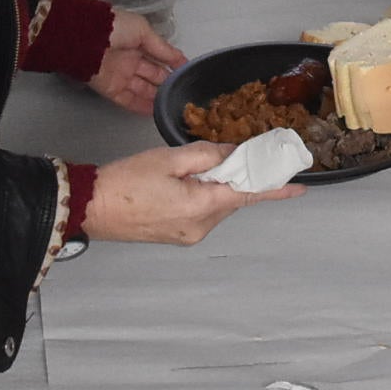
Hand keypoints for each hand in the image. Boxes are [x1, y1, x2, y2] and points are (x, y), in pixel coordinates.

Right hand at [86, 143, 302, 242]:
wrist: (90, 207)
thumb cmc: (124, 182)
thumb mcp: (170, 159)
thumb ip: (208, 154)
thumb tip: (234, 153)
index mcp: (202, 208)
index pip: (249, 195)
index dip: (275, 188)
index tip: (300, 186)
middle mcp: (201, 228)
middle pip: (233, 198)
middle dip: (235, 176)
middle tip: (228, 154)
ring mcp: (189, 235)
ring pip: (217, 204)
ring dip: (215, 185)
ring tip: (189, 169)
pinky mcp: (178, 236)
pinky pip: (202, 212)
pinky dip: (203, 195)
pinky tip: (184, 183)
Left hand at [91, 8, 186, 113]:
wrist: (83, 38)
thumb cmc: (115, 28)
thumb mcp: (143, 30)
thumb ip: (162, 48)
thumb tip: (182, 60)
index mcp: (138, 42)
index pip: (160, 57)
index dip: (174, 65)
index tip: (188, 74)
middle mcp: (131, 60)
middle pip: (153, 75)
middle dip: (167, 83)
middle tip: (184, 94)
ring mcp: (121, 76)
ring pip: (143, 90)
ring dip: (157, 97)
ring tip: (174, 106)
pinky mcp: (111, 90)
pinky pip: (129, 100)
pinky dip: (142, 107)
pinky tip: (156, 112)